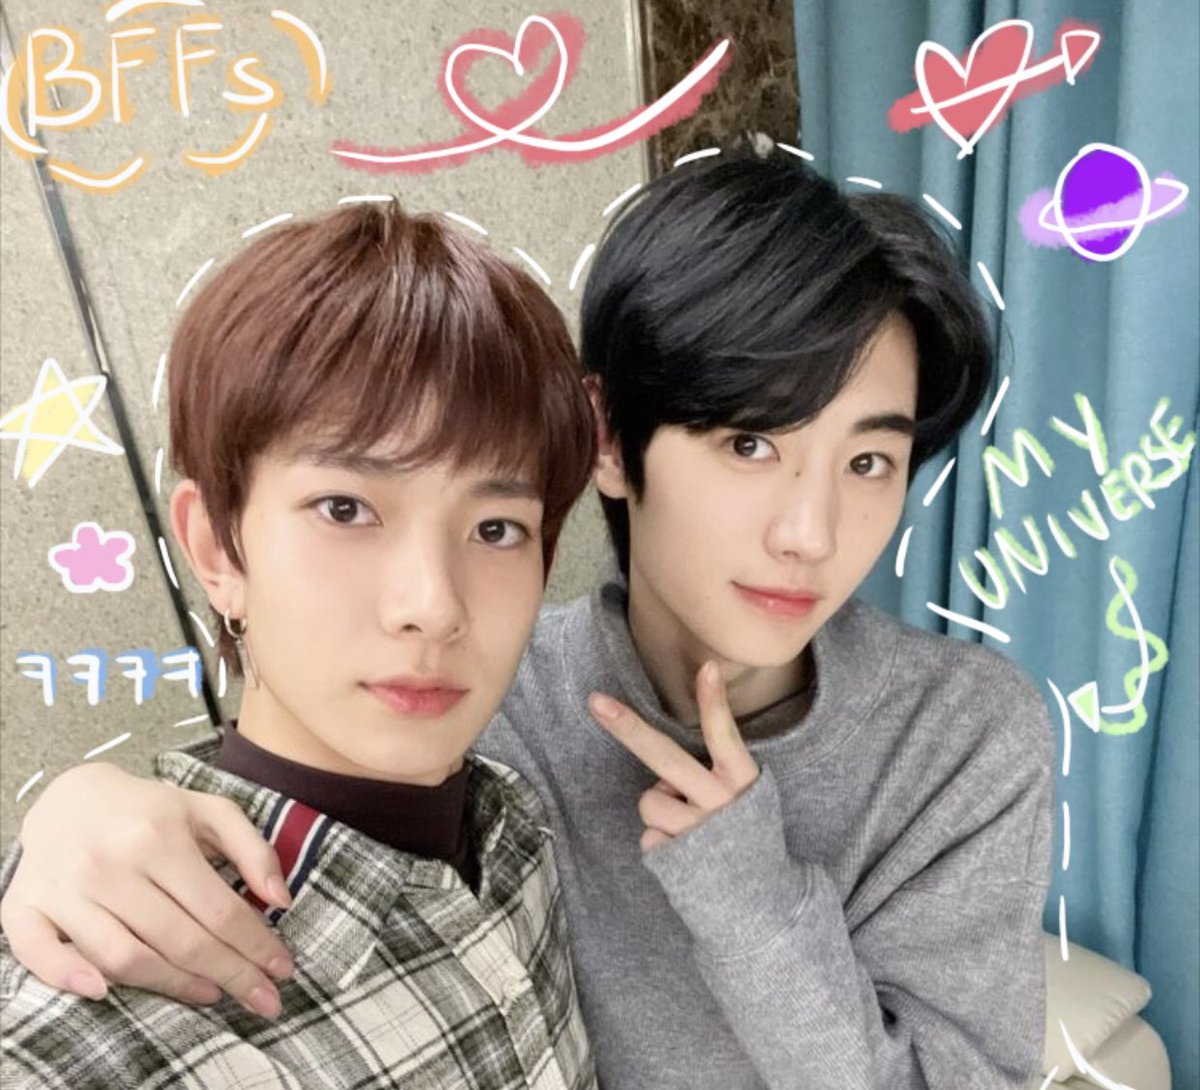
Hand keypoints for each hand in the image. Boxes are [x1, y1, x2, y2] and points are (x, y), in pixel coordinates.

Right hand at [1, 762, 294, 1017]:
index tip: (282, 969)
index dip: (255, 945)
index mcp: (158, 836)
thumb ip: (253, 849)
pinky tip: (104, 993)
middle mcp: (110, 863)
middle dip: (230, 974)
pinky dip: (67, 976)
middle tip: (264, 1000)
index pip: (218, 908)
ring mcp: (64, 888)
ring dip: (174, 985)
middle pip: (180, 939)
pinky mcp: (23, 906)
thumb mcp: (209, 811)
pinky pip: (38, 953)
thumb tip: (282, 901)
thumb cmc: (149, 809)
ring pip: (124, 957)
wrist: (70, 795)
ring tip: (214, 994)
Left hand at [588, 661, 758, 851]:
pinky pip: (648, 836)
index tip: (706, 667)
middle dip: (628, 727)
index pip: (725, 737)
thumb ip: (714, 776)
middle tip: (595, 702)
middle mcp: (722, 805)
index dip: (714, 704)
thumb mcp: (747, 798)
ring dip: (661, 812)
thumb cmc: (745, 836)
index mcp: (744, 783)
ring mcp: (696, 834)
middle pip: (665, 759)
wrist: (759, 904)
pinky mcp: (675, 861)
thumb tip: (664, 778)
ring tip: (689, 830)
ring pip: (650, 801)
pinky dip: (660, 842)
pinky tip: (684, 856)